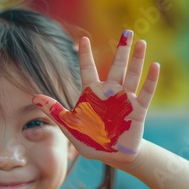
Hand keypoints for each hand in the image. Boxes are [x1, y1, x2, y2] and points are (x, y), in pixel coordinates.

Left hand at [33, 30, 158, 165]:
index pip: (87, 69)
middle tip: (127, 31)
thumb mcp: (69, 125)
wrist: (111, 156)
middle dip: (122, 49)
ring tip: (141, 42)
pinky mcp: (138, 110)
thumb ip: (54, 110)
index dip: (85, 54)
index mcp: (92, 94)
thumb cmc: (90, 140)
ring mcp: (125, 100)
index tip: (84, 39)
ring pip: (131, 75)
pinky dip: (150, 80)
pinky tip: (154, 65)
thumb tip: (34, 97)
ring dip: (137, 60)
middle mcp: (110, 93)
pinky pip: (145, 92)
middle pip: (116, 66)